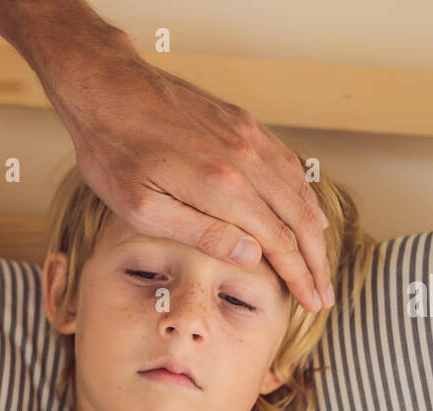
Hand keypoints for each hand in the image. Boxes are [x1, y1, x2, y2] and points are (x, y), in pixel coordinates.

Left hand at [46, 44, 333, 311]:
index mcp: (222, 187)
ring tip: (320, 262)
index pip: (279, 242)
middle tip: (325, 294)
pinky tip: (305, 212)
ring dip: (315, 230)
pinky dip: (303, 194)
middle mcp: (246, 158)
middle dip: (317, 261)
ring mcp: (248, 136)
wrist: (107, 87)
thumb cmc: (113, 152)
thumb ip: (199, 233)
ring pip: (300, 189)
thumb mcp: (142, 209)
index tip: (314, 301)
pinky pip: (286, 163)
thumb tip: (252, 256)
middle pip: (300, 218)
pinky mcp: (242, 122)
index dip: (300, 276)